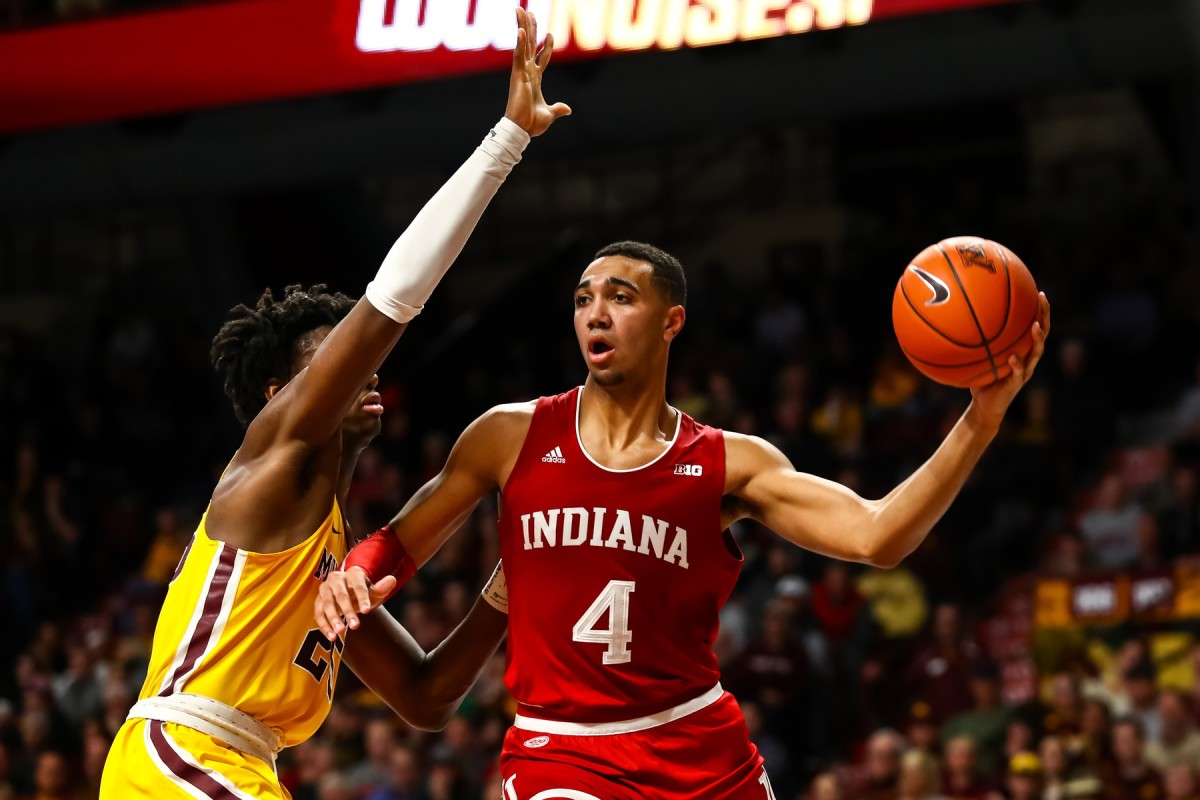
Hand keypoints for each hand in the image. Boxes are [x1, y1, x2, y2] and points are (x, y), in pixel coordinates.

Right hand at [314, 566, 396, 640]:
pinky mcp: (317, 601)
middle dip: (348, 611)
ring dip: (333, 619)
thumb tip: (392, 580)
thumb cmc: (363, 594)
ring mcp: (325, 589)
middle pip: (341, 595)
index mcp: (353, 573)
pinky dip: (324, 626)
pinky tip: (331, 637)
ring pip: (327, 604)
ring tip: (340, 632)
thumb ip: (381, 589)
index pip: (358, 585)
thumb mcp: (373, 592)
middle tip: (355, 626)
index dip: (362, 598)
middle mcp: (336, 578)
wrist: (348, 594)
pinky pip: (318, 614)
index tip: (367, 611)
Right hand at [504, 7, 570, 135]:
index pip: (541, 57)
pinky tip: (521, 29)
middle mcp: (527, 72)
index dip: (545, 46)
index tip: (549, 34)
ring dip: (523, 26)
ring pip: (522, 44)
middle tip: (529, 12)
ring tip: (521, 10)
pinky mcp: (517, 75)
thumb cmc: (532, 124)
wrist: (522, 130)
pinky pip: (518, 56)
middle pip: (530, 45)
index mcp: (535, 80)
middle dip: (530, 28)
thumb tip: (567, 109)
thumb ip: (558, 109)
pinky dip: (520, 43)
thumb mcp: (549, 114)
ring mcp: (522, 72)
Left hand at [968, 291, 1050, 429]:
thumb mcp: (978, 357)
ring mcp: (1024, 372)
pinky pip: (1019, 373)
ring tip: (1035, 326)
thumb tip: (957, 320)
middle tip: (1042, 300)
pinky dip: (1017, 365)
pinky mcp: (1016, 385)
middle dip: (1044, 316)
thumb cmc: (981, 379)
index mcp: (1022, 350)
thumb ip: (975, 342)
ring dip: (1037, 339)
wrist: (984, 406)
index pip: (1035, 326)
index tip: (1039, 293)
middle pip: (1042, 334)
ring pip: (1036, 353)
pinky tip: (1014, 357)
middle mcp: (1027, 359)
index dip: (1040, 311)